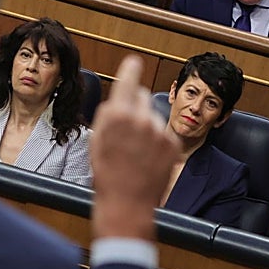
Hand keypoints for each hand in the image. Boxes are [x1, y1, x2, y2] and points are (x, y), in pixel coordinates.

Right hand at [89, 55, 177, 241]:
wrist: (127, 205)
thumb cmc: (107, 176)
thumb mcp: (96, 141)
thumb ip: (108, 115)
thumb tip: (118, 98)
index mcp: (118, 115)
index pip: (129, 79)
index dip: (131, 69)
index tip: (134, 63)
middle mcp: (141, 119)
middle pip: (142, 96)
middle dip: (135, 105)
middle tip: (127, 128)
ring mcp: (159, 132)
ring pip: (153, 116)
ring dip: (145, 126)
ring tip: (135, 151)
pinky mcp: (172, 144)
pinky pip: (163, 133)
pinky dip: (156, 141)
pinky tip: (146, 158)